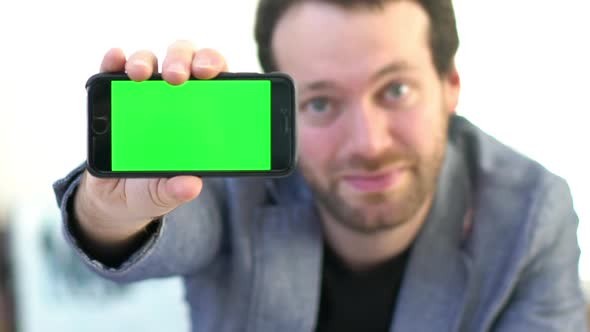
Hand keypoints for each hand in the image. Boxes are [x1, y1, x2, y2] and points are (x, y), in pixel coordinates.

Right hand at [74, 40, 227, 251]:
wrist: (115, 199)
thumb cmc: (152, 189)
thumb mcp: (165, 194)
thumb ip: (177, 190)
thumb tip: (191, 185)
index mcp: (200, 115)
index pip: (215, 78)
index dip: (214, 65)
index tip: (208, 72)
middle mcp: (174, 96)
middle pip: (183, 60)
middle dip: (181, 59)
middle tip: (176, 77)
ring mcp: (143, 93)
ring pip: (149, 61)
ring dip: (145, 61)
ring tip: (139, 75)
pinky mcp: (112, 96)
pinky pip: (112, 72)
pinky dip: (113, 61)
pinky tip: (115, 60)